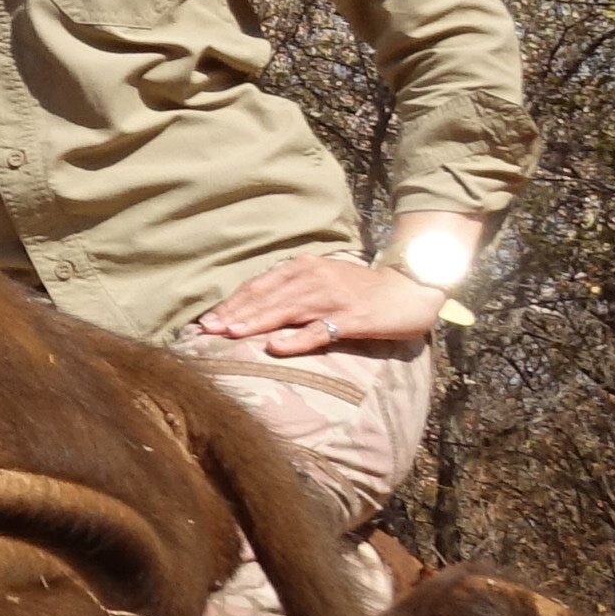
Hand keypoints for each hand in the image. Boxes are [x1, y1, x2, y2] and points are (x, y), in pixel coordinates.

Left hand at [194, 253, 442, 355]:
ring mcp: (332, 298)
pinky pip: (319, 330)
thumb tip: (249, 307)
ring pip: (286, 311)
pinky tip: (275, 347)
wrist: (407, 289)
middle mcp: (313, 279)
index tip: (206, 321)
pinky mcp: (351, 319)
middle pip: (266, 297)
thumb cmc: (357, 288)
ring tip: (231, 334)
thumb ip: (289, 290)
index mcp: (302, 268)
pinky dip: (296, 339)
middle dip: (235, 314)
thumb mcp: (319, 280)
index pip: (258, 286)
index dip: (231, 303)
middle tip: (208, 330)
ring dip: (257, 323)